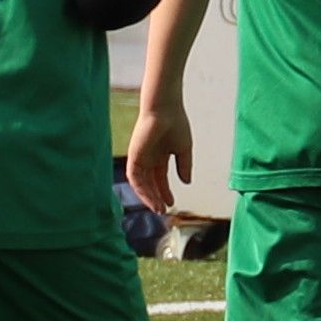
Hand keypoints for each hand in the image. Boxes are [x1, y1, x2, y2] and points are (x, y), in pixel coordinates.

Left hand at [123, 100, 193, 219]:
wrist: (165, 109)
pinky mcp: (133, 156)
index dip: (165, 191)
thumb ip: (184, 166)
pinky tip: (150, 198)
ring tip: (158, 209)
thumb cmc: (176, 123)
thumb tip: (186, 182)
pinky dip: (141, 189)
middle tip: (163, 211)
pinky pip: (134, 178)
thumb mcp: (184, 149)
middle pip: (150, 183)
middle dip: (156, 197)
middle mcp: (148, 157)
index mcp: (160, 154)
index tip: (172, 203)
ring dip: (149, 197)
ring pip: (142, 183)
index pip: (160, 178)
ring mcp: (140, 157)